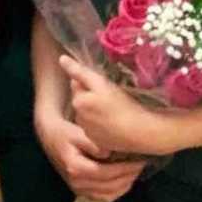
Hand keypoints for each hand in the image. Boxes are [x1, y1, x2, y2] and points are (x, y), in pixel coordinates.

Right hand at [34, 107, 144, 201]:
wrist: (50, 137)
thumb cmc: (65, 132)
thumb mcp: (77, 132)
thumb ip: (92, 143)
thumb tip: (109, 153)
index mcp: (75, 168)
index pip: (105, 173)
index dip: (124, 169)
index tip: (139, 160)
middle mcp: (76, 183)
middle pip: (108, 186)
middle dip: (128, 177)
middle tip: (142, 165)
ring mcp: (78, 190)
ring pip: (107, 195)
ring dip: (124, 186)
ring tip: (136, 172)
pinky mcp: (81, 191)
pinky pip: (103, 198)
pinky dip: (117, 192)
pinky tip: (126, 181)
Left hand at [60, 55, 175, 156]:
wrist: (140, 132)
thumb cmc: (122, 105)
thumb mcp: (101, 83)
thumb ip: (80, 72)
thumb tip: (61, 59)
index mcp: (78, 101)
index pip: (77, 84)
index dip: (90, 82)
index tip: (104, 85)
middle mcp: (79, 118)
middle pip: (82, 99)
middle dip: (91, 96)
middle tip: (111, 97)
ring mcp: (89, 132)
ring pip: (89, 113)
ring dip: (96, 110)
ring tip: (114, 110)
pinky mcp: (99, 142)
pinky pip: (97, 127)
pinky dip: (102, 124)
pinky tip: (115, 122)